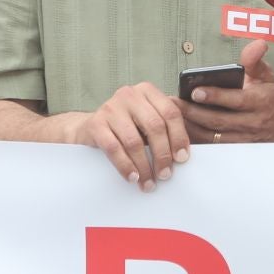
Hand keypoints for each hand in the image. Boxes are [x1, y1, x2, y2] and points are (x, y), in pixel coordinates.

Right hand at [76, 83, 191, 190]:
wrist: (90, 128)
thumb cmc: (126, 126)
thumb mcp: (147, 119)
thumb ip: (165, 128)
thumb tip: (183, 155)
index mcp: (147, 91)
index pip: (170, 113)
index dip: (179, 137)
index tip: (182, 158)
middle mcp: (130, 95)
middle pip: (155, 126)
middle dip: (163, 155)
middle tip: (165, 174)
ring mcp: (111, 108)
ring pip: (134, 141)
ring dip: (144, 166)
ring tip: (149, 182)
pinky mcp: (95, 124)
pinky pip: (114, 149)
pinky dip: (125, 166)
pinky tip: (133, 177)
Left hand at [178, 40, 273, 143]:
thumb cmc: (269, 96)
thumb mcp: (267, 76)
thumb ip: (256, 61)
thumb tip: (257, 44)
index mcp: (260, 101)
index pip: (236, 100)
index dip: (215, 96)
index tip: (195, 91)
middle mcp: (251, 122)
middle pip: (219, 120)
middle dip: (194, 112)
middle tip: (174, 103)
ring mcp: (242, 138)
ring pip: (213, 136)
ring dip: (190, 126)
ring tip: (172, 114)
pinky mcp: (235, 148)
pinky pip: (212, 145)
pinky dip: (195, 138)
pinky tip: (181, 128)